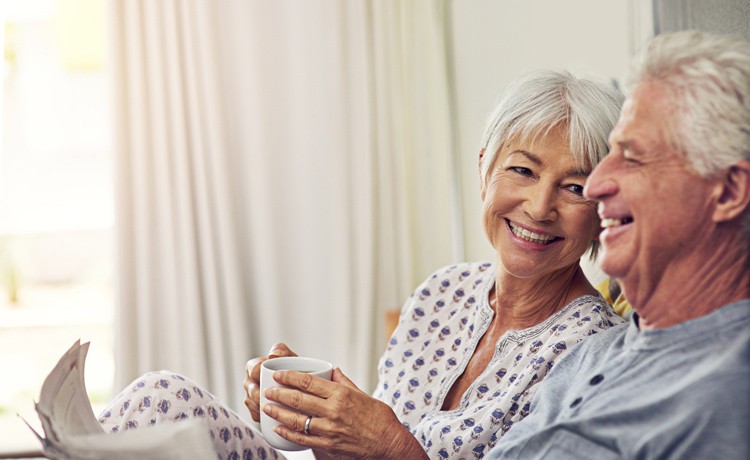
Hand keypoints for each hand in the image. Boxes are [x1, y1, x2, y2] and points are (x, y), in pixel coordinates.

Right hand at [243, 343, 296, 421]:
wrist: (301, 386)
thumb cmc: (293, 369)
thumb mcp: (290, 357)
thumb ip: (282, 351)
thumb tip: (273, 355)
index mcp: (254, 366)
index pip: (254, 369)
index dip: (263, 374)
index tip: (276, 378)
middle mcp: (249, 381)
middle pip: (252, 389)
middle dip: (264, 394)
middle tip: (280, 397)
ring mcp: (250, 396)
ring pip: (252, 403)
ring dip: (264, 406)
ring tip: (279, 408)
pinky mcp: (255, 410)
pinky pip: (256, 415)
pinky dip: (265, 416)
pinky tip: (275, 417)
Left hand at [262, 368, 426, 459]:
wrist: (388, 444)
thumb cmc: (379, 419)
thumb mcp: (362, 394)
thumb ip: (344, 382)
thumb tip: (332, 369)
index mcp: (341, 394)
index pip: (309, 381)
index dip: (290, 377)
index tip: (278, 374)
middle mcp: (333, 411)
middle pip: (299, 399)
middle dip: (279, 394)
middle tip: (267, 391)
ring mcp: (329, 430)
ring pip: (297, 419)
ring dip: (279, 413)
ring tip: (267, 407)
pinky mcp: (328, 445)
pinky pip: (303, 438)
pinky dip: (288, 433)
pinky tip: (278, 428)